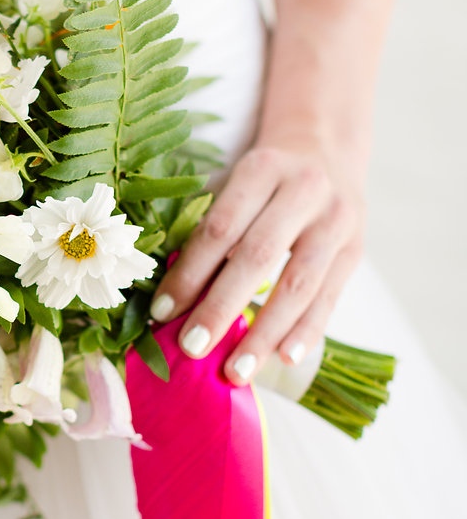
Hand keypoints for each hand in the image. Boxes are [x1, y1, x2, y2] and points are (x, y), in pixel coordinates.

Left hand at [150, 141, 364, 384]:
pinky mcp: (355, 248)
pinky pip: (329, 297)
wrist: (326, 147)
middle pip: (258, 257)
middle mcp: (305, 190)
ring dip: (264, 333)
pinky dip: (306, 331)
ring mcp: (336, 220)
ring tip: (236, 371)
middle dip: (221, 307)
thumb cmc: (263, 178)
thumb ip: (210, 232)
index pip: (220, 228)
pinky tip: (284, 359)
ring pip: (298, 284)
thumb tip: (174, 302)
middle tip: (192, 347)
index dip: (189, 273)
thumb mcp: (235, 184)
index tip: (162, 313)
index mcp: (262, 168)